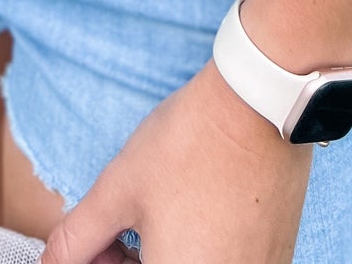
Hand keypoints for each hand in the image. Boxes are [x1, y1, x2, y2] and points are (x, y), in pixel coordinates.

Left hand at [44, 60, 310, 263]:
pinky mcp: (276, 259)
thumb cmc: (188, 145)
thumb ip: (75, 240)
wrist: (257, 104)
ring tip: (153, 214)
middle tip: (117, 227)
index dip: (103, 262)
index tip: (96, 243)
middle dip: (128, 262)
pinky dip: (199, 251)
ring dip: (162, 256)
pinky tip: (190, 214)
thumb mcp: (117, 191)